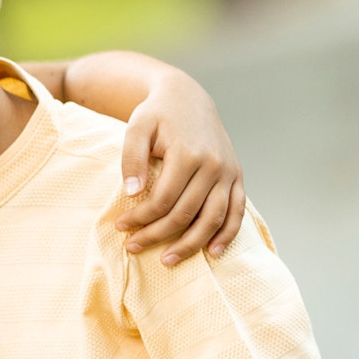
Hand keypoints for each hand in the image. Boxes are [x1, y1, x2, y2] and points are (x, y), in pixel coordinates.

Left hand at [114, 70, 246, 265]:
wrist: (187, 98)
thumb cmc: (157, 114)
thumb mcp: (137, 127)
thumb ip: (132, 158)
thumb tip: (131, 193)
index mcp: (188, 154)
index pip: (162, 200)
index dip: (140, 218)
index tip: (120, 226)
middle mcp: (214, 165)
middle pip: (185, 213)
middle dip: (157, 235)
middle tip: (132, 247)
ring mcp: (229, 172)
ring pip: (213, 218)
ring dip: (191, 244)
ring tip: (167, 260)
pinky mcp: (237, 176)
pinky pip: (237, 211)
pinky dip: (227, 233)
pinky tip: (213, 252)